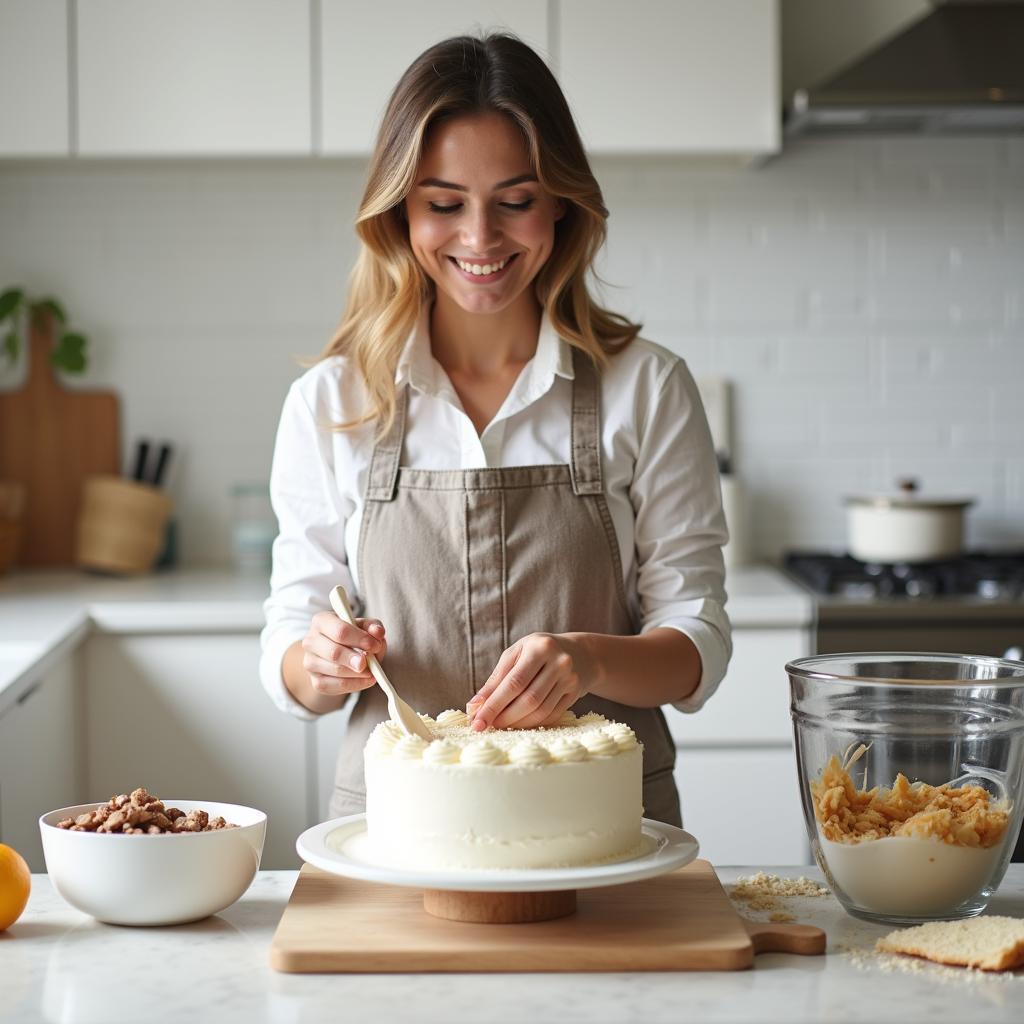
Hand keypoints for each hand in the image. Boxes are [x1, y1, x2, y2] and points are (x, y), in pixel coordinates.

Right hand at [301, 611, 386, 696]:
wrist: (337, 654)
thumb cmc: (351, 636)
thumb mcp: (364, 626)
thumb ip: (372, 626)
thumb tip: (378, 632)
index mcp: (321, 621)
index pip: (340, 630)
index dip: (360, 639)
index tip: (375, 645)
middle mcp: (310, 641)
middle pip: (334, 652)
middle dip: (355, 659)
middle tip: (370, 663)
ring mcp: (310, 663)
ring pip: (336, 670)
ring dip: (358, 673)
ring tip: (372, 670)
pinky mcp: (316, 681)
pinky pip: (337, 686)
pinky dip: (355, 684)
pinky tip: (366, 679)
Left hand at [467, 633, 589, 730]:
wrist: (579, 653)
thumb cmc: (538, 651)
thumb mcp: (516, 654)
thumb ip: (497, 678)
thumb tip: (475, 705)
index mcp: (540, 647)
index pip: (514, 682)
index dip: (494, 705)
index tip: (477, 721)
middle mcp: (559, 662)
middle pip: (529, 699)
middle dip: (504, 716)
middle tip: (487, 725)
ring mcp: (570, 679)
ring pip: (541, 711)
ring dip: (517, 723)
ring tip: (501, 724)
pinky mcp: (576, 693)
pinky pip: (551, 715)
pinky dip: (532, 722)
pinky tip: (520, 723)